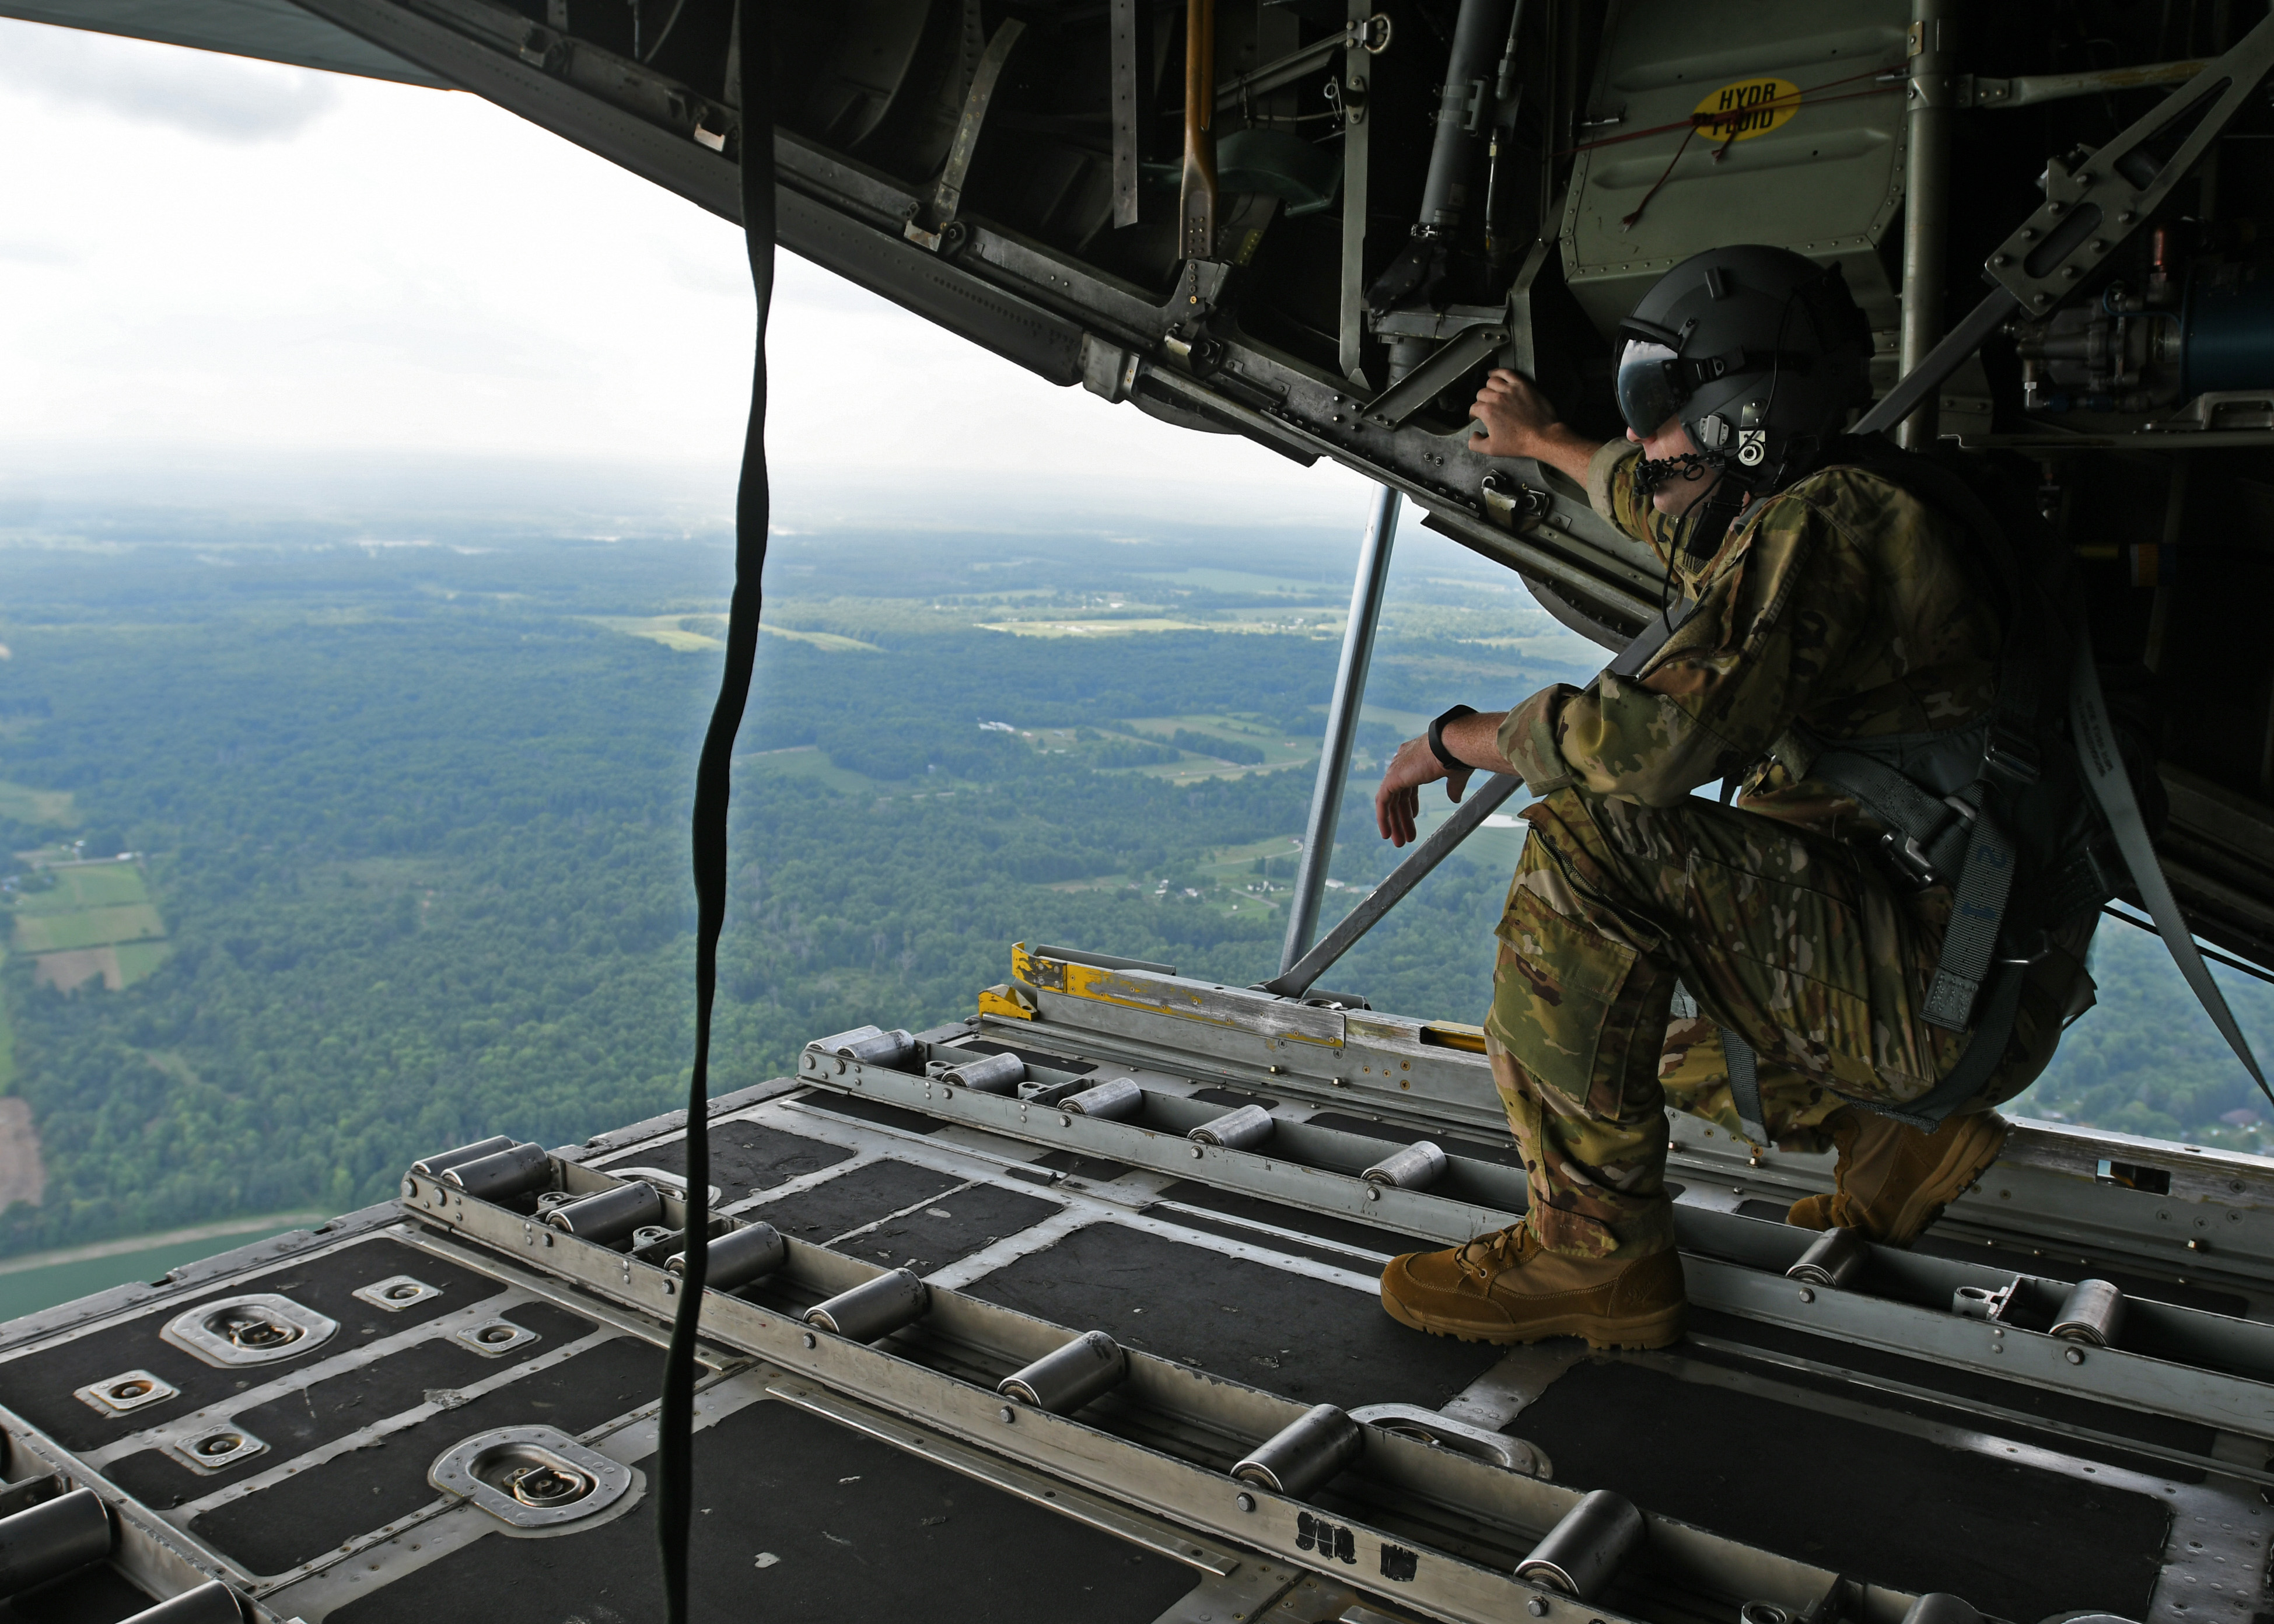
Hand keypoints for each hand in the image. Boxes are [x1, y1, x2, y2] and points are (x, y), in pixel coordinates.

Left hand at [1375, 737, 1470, 847]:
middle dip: (1403, 817)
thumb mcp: (1455, 775)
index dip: (1411, 803)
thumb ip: (1452, 787)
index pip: (1409, 784)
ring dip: (1395, 823)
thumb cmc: (1457, 755)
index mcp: (1416, 757)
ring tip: (1400, 842)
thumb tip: (1454, 799)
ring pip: (1390, 801)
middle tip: (1406, 837)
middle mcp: (1403, 762)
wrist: (1452, 746)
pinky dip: (1383, 818)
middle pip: (1400, 795)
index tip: (1414, 816)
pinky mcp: (1391, 778)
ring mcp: (1396, 770)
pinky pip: (1382, 802)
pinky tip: (1387, 833)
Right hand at [1469, 370, 1603, 484]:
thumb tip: (1473, 436)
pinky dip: (1498, 372)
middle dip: (1481, 401)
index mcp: (1487, 412)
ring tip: (1491, 392)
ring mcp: (1510, 390)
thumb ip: (1476, 444)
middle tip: (1486, 407)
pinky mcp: (1522, 385)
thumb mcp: (1492, 449)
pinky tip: (1494, 374)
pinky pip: (1506, 373)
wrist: (1541, 436)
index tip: (1477, 417)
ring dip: (1489, 388)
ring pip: (1491, 382)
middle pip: (1481, 394)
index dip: (1474, 414)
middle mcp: (1496, 398)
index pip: (1474, 408)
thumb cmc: (1519, 442)